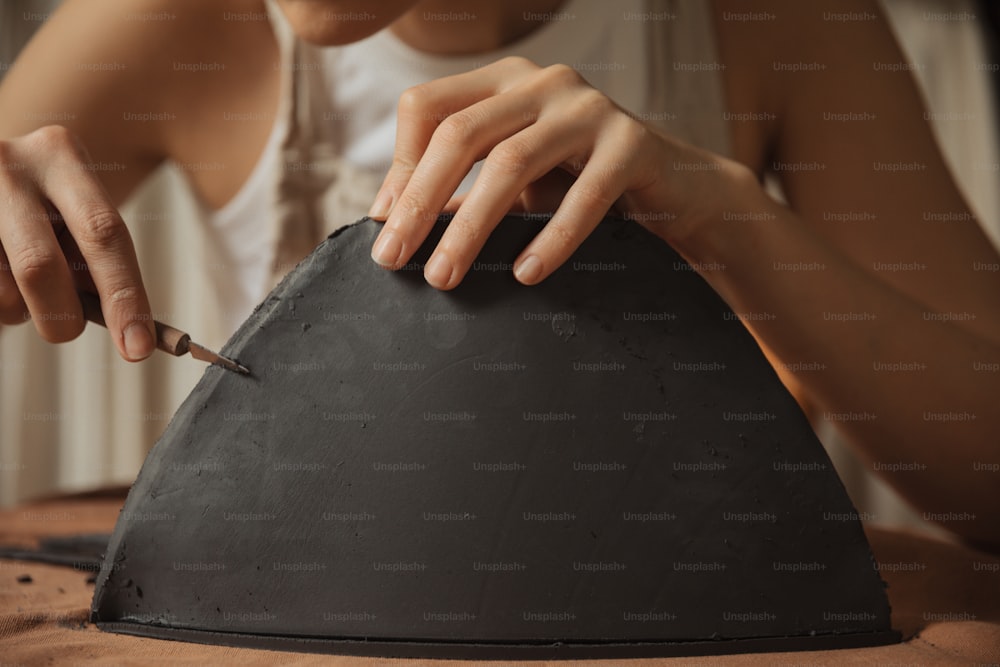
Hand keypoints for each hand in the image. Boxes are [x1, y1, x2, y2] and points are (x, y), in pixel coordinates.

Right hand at [0, 125, 154, 359]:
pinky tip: (2, 276)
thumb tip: (130, 333)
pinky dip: (1, 303)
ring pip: (1, 291)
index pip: (104, 233)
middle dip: (62, 315)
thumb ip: (98, 258)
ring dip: (20, 310)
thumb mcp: (77, 212)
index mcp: (61, 154)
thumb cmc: (46, 207)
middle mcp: (8, 164)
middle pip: (39, 265)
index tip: (139, 348)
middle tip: (71, 331)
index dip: (124, 296)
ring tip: (24, 286)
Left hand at [368, 56, 705, 289]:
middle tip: (394, 260)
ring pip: (511, 161)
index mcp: (504, 81)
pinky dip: (552, 238)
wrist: (674, 188)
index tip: (384, 224)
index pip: (428, 107)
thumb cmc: (581, 184)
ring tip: (446, 277)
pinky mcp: (633, 143)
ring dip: (470, 226)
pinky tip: (526, 273)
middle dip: (420, 202)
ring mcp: (589, 107)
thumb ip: (462, 188)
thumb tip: (389, 220)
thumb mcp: (515, 180)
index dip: (400, 166)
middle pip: (460, 133)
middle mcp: (542, 81)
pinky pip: (585, 194)